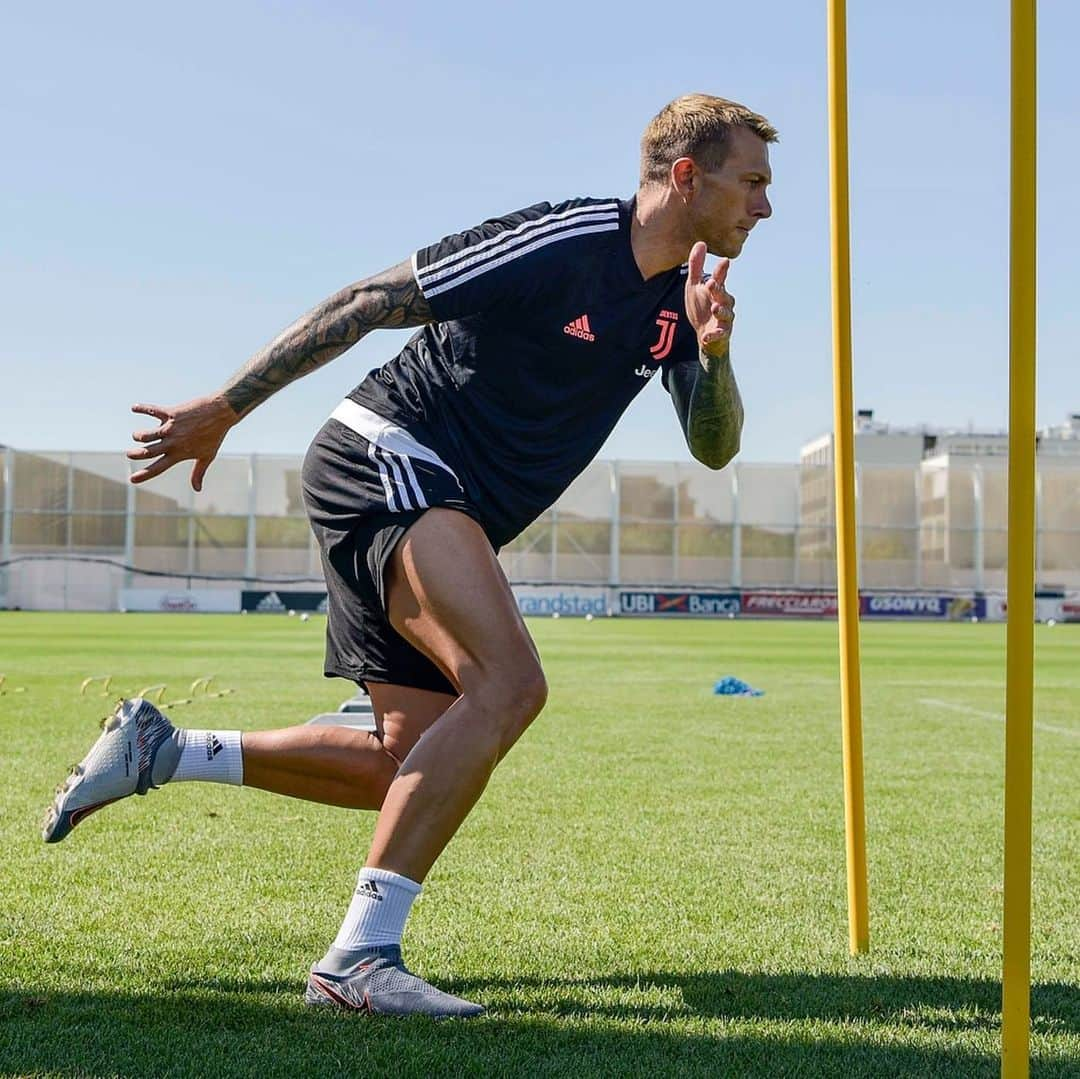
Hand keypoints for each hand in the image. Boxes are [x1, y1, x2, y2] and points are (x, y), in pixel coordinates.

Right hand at [127, 394, 237, 489]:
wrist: (221, 413)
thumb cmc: (214, 436)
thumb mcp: (207, 456)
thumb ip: (198, 473)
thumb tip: (197, 489)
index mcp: (179, 454)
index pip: (159, 467)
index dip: (144, 475)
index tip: (132, 480)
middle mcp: (173, 442)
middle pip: (148, 451)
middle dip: (135, 454)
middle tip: (130, 455)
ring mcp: (171, 427)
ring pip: (147, 434)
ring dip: (139, 436)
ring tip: (137, 436)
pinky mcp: (171, 413)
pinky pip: (153, 410)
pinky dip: (143, 408)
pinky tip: (134, 408)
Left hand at [684, 241, 734, 356]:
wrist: (705, 334)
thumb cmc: (702, 306)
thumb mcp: (695, 285)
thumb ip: (697, 266)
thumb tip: (700, 242)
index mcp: (717, 290)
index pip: (720, 278)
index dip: (721, 271)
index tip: (724, 261)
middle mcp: (724, 302)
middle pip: (723, 295)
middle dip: (718, 290)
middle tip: (711, 283)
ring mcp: (724, 318)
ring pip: (726, 314)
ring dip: (721, 311)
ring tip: (715, 308)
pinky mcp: (722, 333)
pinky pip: (719, 334)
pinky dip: (714, 336)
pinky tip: (706, 337)